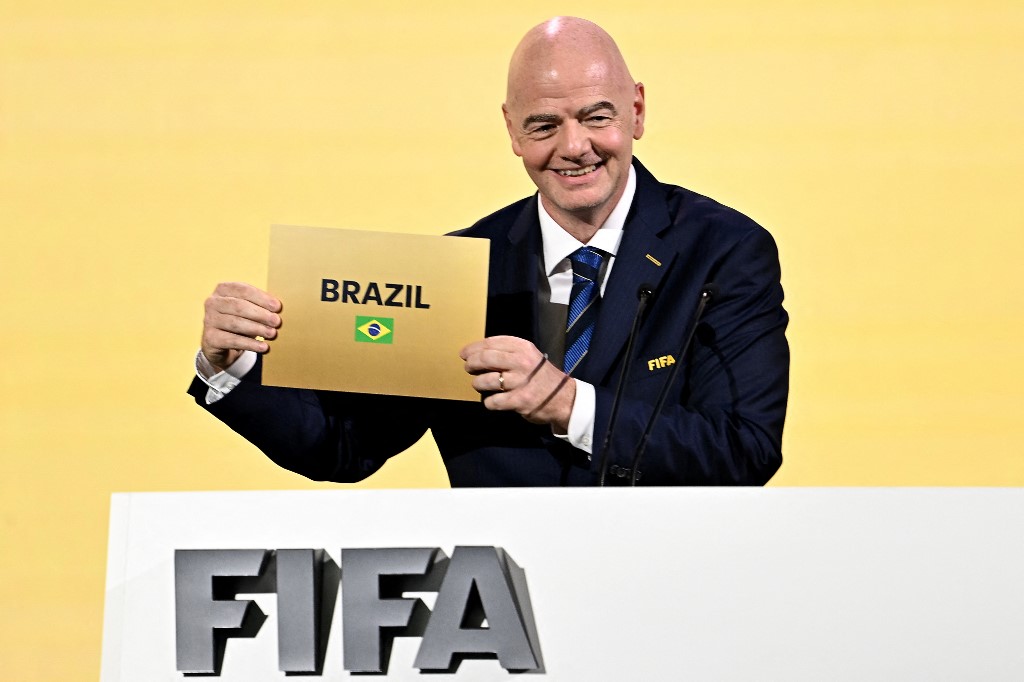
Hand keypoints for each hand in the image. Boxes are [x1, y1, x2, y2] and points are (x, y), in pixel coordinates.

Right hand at [201, 282, 281, 371]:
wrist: (223, 345)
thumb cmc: (241, 321)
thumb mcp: (250, 310)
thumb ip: (261, 305)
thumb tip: (278, 308)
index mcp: (223, 289)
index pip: (243, 290)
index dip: (261, 298)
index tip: (277, 307)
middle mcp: (212, 302)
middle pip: (239, 306)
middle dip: (260, 314)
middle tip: (277, 322)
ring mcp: (209, 320)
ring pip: (235, 323)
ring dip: (257, 329)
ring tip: (273, 334)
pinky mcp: (210, 338)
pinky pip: (232, 340)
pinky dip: (250, 344)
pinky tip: (263, 347)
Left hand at [460, 336, 574, 430]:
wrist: (564, 398)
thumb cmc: (542, 377)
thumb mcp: (530, 356)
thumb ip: (508, 352)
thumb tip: (478, 352)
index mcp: (523, 348)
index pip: (491, 343)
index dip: (474, 348)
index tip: (465, 353)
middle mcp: (522, 362)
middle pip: (485, 359)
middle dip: (471, 364)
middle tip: (468, 368)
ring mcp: (520, 382)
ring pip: (486, 381)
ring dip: (478, 383)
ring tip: (479, 384)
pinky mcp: (519, 400)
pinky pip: (493, 401)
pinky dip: (489, 402)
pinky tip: (492, 400)